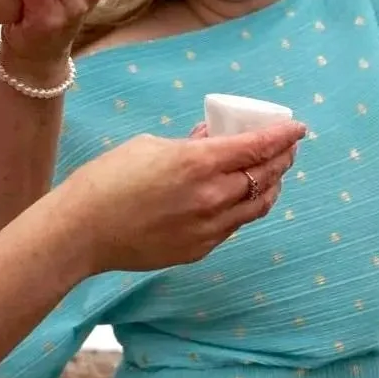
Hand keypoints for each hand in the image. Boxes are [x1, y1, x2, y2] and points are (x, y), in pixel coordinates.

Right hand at [60, 121, 306, 272]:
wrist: (81, 231)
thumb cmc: (107, 181)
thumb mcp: (149, 146)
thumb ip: (190, 144)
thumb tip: (211, 139)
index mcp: (199, 163)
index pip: (258, 147)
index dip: (283, 136)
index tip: (297, 128)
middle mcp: (212, 197)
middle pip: (265, 176)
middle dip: (282, 159)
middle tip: (288, 148)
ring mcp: (209, 228)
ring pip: (257, 206)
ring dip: (271, 186)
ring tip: (274, 174)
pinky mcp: (200, 249)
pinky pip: (234, 226)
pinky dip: (245, 208)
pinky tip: (241, 199)